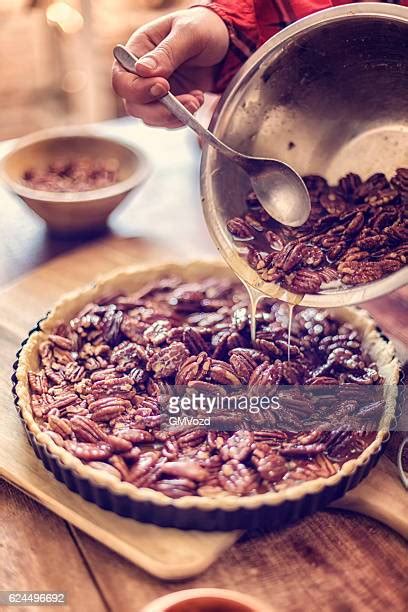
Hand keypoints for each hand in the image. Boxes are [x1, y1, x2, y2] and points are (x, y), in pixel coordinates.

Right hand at [112, 7, 228, 127]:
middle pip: (133, 105)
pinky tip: (198, 99)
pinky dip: (183, 117)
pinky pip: (168, 121)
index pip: (122, 80)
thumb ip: (167, 52)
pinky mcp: (170, 104)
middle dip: (159, 110)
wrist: (226, 43)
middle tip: (188, 101)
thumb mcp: (188, 33)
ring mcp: (155, 92)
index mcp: (137, 50)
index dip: (138, 89)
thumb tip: (143, 71)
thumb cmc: (204, 28)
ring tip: (197, 99)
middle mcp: (141, 74)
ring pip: (150, 118)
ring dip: (174, 116)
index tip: (164, 86)